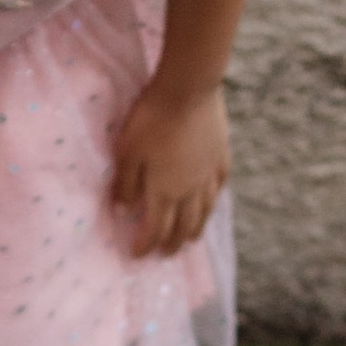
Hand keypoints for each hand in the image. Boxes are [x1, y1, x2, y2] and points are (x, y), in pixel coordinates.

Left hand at [111, 82, 228, 260]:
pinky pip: (218, 188)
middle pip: (182, 226)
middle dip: (172, 244)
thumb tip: (123, 210)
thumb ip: (125, 183)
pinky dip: (213, 202)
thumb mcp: (127, 151)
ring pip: (204, 212)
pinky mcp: (221, 157)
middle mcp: (190, 190)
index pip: (155, 228)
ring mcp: (209, 174)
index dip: (145, 244)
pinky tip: (211, 203)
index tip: (137, 255)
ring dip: (195, 230)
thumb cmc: (151, 119)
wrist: (189, 90)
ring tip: (190, 240)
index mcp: (164, 190)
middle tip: (165, 255)